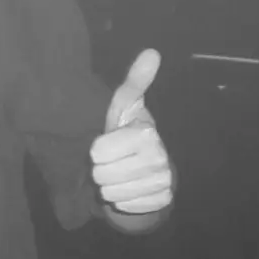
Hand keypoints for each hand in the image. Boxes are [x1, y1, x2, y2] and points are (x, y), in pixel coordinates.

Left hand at [90, 49, 173, 215]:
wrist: (149, 165)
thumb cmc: (128, 131)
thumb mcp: (125, 106)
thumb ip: (135, 81)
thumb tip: (152, 51)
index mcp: (146, 133)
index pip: (98, 152)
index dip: (96, 150)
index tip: (106, 143)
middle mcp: (159, 158)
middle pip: (102, 175)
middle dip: (101, 169)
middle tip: (112, 160)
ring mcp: (162, 181)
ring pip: (112, 193)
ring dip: (109, 186)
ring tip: (118, 173)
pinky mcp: (161, 201)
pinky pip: (126, 207)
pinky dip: (122, 200)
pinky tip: (129, 188)